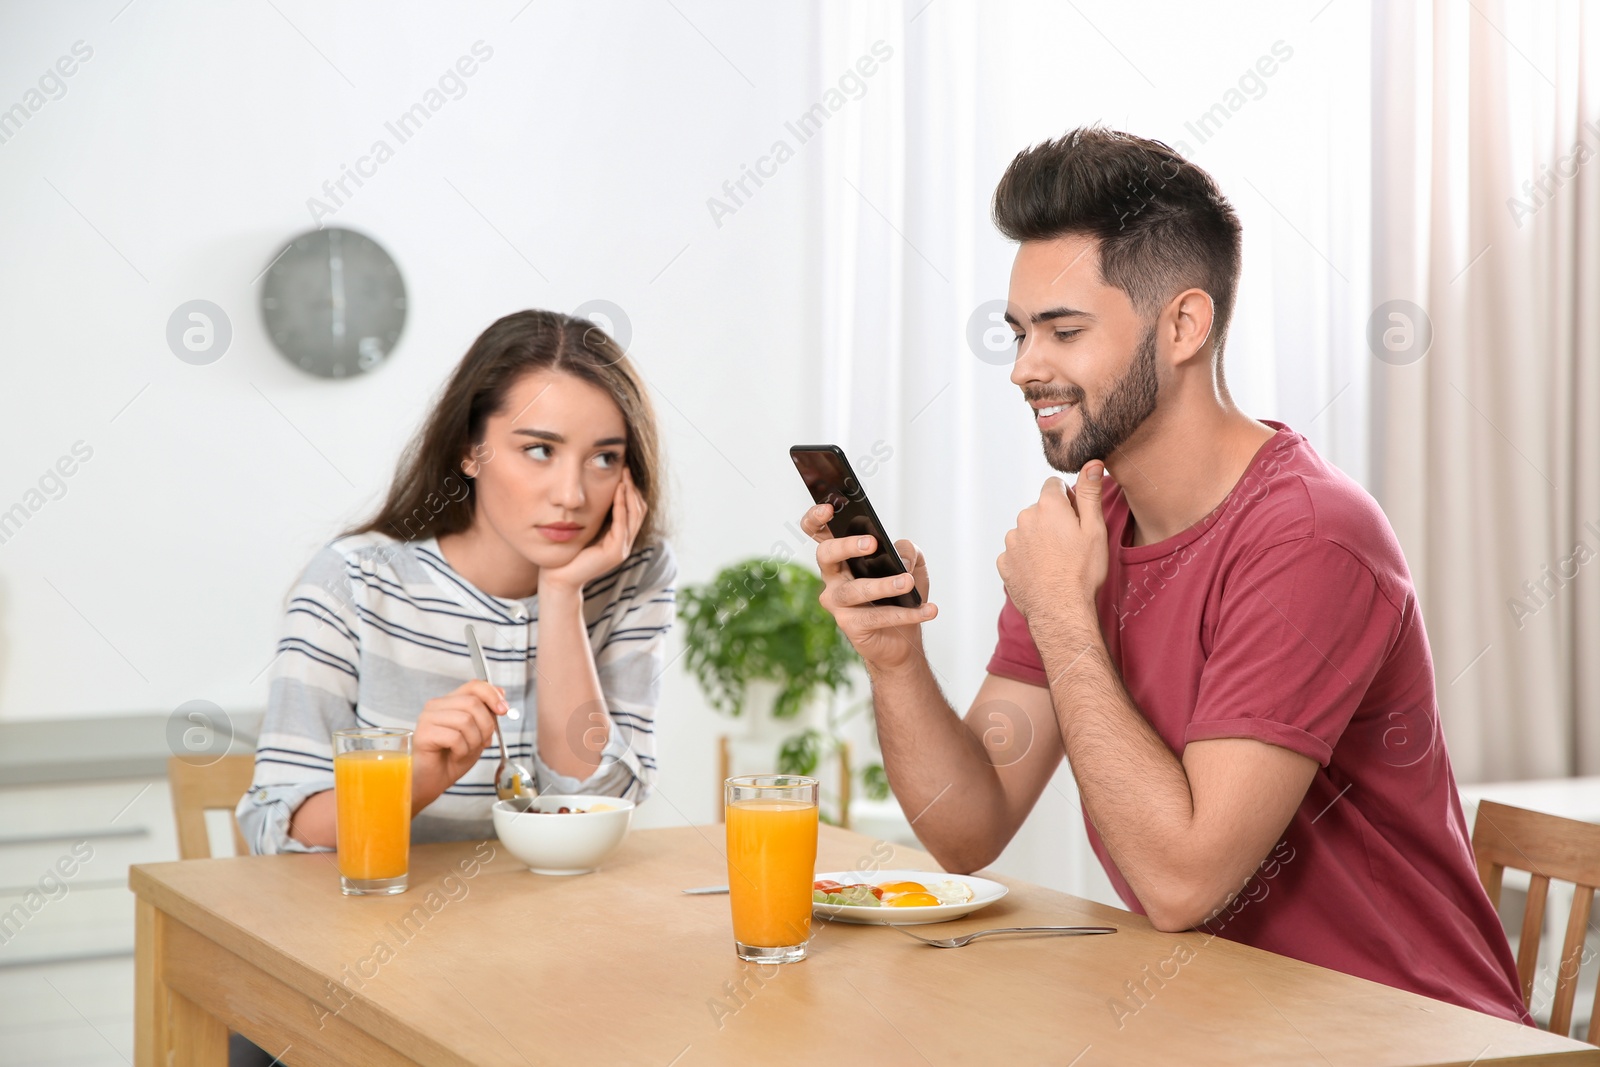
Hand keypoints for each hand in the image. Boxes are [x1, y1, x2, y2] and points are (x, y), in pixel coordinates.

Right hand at [413, 679, 508, 810]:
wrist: (432, 782)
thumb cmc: (452, 758)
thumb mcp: (477, 733)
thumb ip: (487, 714)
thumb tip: (501, 695)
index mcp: (449, 702)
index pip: (474, 685)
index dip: (492, 695)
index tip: (504, 710)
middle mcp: (436, 705)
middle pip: (473, 703)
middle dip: (486, 726)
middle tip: (481, 743)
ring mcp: (427, 718)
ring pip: (465, 720)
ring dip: (473, 741)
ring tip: (465, 751)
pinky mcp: (424, 734)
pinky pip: (455, 737)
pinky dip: (462, 750)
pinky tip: (454, 756)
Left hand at [538, 468, 646, 596]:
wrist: (558, 577)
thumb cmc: (566, 552)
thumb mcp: (585, 528)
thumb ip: (594, 515)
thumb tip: (595, 491)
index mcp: (619, 538)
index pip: (634, 510)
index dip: (631, 491)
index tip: (624, 471)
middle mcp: (624, 543)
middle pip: (639, 510)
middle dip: (633, 488)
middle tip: (627, 469)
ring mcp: (622, 549)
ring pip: (634, 515)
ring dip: (630, 493)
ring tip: (624, 476)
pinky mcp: (615, 552)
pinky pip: (622, 523)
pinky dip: (621, 505)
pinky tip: (617, 490)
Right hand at [803, 502, 937, 674]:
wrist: (903, 637)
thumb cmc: (901, 593)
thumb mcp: (913, 564)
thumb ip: (908, 551)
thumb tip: (900, 560)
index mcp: (841, 554)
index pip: (817, 531)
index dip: (815, 518)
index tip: (830, 508)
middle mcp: (832, 575)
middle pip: (826, 554)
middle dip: (846, 546)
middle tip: (872, 543)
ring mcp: (837, 602)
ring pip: (855, 589)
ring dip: (883, 585)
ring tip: (907, 582)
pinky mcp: (849, 625)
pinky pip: (876, 617)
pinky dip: (905, 614)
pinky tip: (928, 610)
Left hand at [999, 461, 1109, 623]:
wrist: (1060, 610)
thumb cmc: (1081, 571)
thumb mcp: (1094, 529)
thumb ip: (1090, 493)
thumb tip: (1092, 463)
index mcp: (1047, 506)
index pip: (1054, 485)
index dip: (1068, 499)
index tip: (1076, 519)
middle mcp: (1024, 519)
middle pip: (1039, 509)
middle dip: (1052, 520)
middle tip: (1069, 545)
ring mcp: (1011, 542)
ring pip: (1027, 532)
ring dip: (1038, 540)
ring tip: (1056, 562)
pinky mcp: (1005, 563)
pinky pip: (1016, 553)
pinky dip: (1027, 559)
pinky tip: (1042, 573)